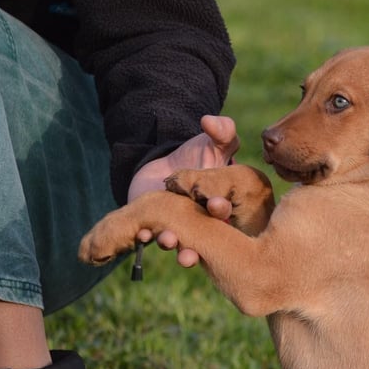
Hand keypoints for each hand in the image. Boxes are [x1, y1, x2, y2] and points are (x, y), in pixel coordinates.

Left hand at [128, 115, 239, 267]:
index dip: (222, 210)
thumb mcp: (212, 142)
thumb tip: (209, 121)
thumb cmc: (195, 156)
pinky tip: (143, 234)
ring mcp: (181, 230)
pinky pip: (153, 239)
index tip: (216, 204)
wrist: (161, 167)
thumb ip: (221, 131)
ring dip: (173, 244)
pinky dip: (148, 238)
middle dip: (199, 244)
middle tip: (192, 246)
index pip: (226, 212)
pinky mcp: (157, 230)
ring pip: (181, 245)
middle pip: (205, 240)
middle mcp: (204, 225)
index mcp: (222, 206)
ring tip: (167, 240)